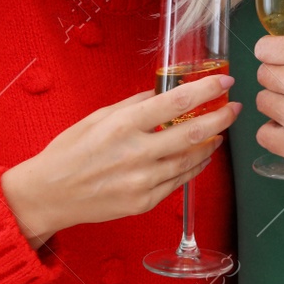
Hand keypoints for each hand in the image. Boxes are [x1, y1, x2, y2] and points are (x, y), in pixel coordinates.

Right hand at [1, 73, 239, 247]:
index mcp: (123, 125)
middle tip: (233, 108)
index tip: (224, 81)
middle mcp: (136, 152)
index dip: (206, 90)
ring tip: (220, 132)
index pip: (176, 102)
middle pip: (193, 133)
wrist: (49, 194)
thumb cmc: (69, 151)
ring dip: (210, 144)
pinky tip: (201, 156)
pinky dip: (194, 167)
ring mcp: (142, 181)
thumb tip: (162, 93)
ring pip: (190, 160)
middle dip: (220, 117)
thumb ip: (133, 105)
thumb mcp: (98, 117)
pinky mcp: (143, 202)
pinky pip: (178, 182)